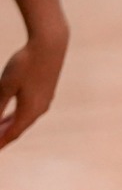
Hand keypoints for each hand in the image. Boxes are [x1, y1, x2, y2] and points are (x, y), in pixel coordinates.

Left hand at [0, 25, 67, 149]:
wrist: (50, 46)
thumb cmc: (25, 64)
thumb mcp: (5, 86)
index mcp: (30, 111)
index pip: (11, 134)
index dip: (0, 143)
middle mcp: (40, 109)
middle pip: (18, 129)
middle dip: (3, 136)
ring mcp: (44, 101)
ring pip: (23, 120)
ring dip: (9, 126)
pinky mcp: (45, 92)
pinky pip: (28, 111)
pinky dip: (16, 117)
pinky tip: (10, 114)